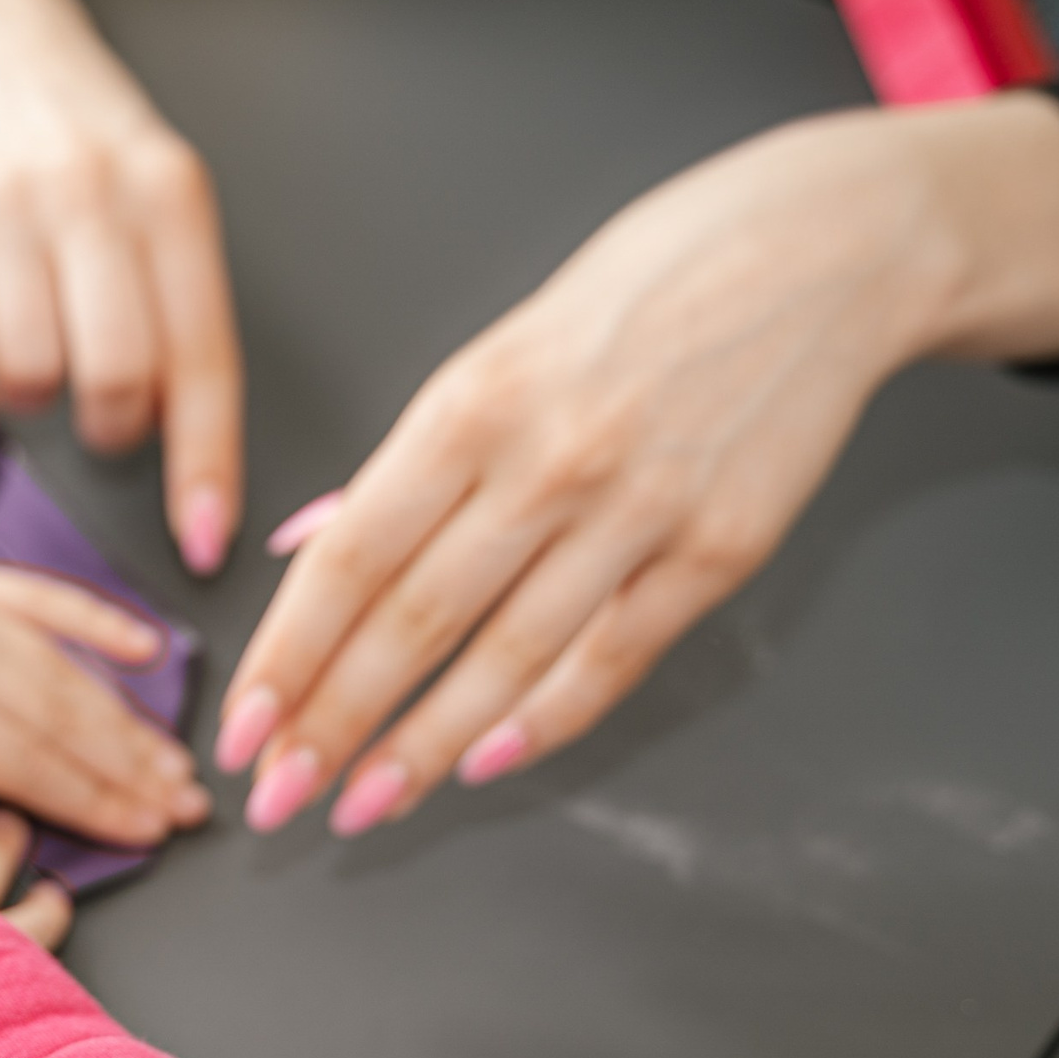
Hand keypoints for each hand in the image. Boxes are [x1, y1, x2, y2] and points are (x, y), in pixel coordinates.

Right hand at [0, 0, 244, 573]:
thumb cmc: (75, 127)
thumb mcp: (153, 188)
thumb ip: (172, 298)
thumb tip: (188, 447)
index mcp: (171, 195)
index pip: (203, 355)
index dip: (207, 462)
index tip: (202, 535)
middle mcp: (94, 193)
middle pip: (117, 375)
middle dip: (109, 427)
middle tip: (97, 413)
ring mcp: (2, 198)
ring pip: (28, 371)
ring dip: (28, 402)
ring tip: (26, 370)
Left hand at [0, 558, 207, 844]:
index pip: (36, 765)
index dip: (101, 804)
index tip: (151, 830)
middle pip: (68, 716)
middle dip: (135, 766)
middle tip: (190, 803)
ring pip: (67, 666)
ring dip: (128, 716)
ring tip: (175, 758)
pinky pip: (45, 598)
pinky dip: (99, 623)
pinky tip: (147, 649)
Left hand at [217, 94, 1058, 834]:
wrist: (814, 253)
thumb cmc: (643, 292)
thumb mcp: (498, 350)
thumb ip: (411, 463)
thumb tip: (312, 546)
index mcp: (471, 404)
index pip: (349, 558)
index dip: (288, 655)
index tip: (244, 725)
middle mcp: (548, 462)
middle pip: (412, 622)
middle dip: (333, 724)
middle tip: (278, 796)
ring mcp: (640, 511)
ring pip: (507, 660)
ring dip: (423, 749)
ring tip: (362, 804)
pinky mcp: (720, 550)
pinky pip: (613, 659)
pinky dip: (542, 720)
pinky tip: (484, 761)